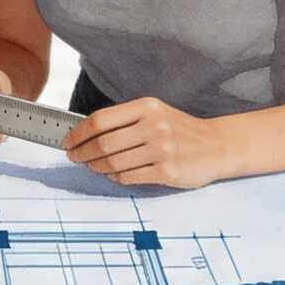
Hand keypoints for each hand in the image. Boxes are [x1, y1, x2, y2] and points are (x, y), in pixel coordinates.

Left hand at [64, 97, 235, 188]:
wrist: (217, 146)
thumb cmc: (179, 130)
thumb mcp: (155, 114)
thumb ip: (125, 120)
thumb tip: (85, 134)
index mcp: (147, 107)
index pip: (100, 120)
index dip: (78, 133)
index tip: (67, 142)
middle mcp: (154, 125)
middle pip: (103, 143)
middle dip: (83, 153)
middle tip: (75, 158)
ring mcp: (161, 149)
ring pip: (113, 162)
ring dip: (97, 167)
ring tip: (94, 167)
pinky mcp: (167, 171)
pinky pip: (129, 177)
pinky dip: (116, 177)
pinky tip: (115, 174)